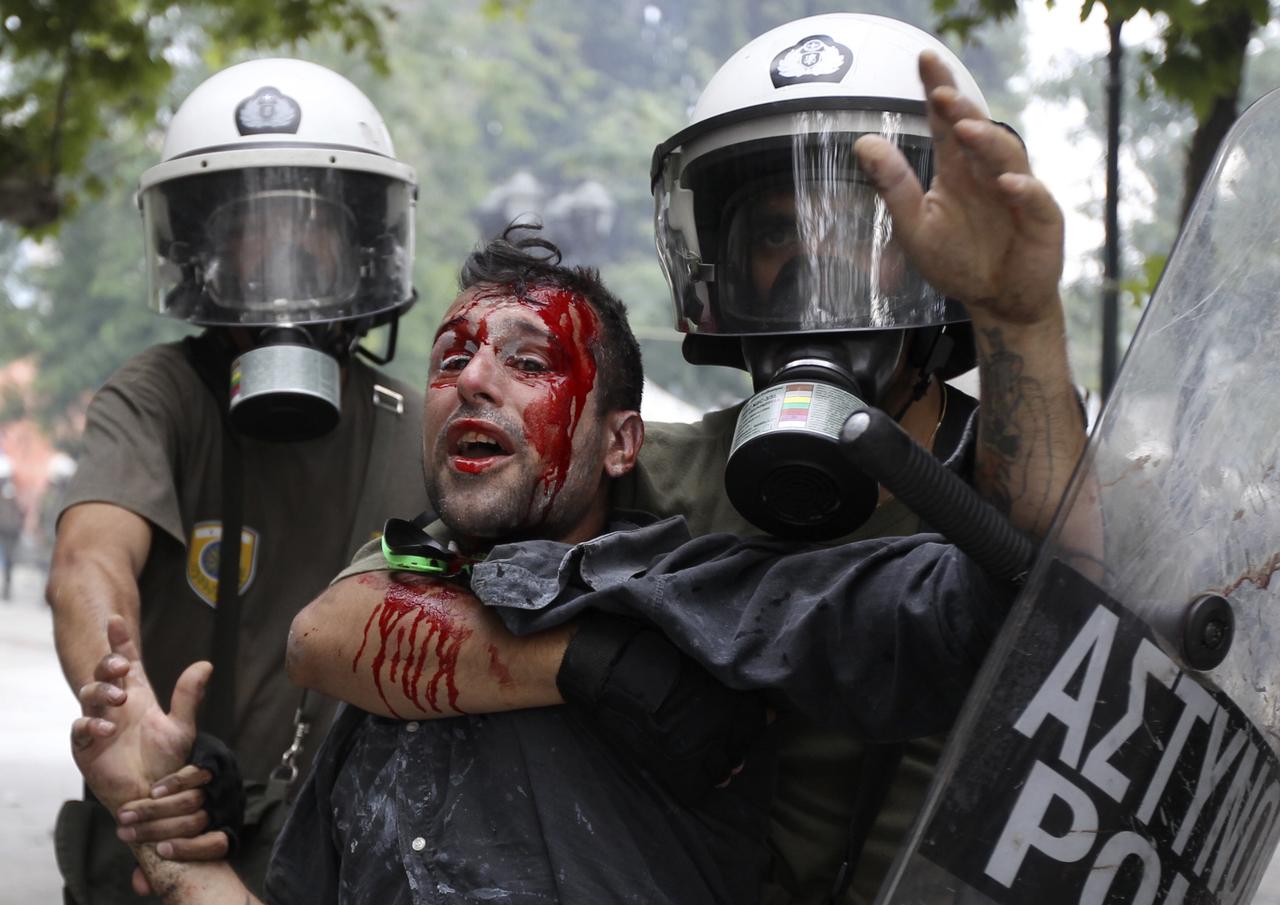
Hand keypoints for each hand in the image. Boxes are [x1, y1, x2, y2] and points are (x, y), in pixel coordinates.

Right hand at [70, 615, 211, 812]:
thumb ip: (189, 697)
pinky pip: (80, 727)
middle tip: (120, 666)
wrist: (155, 795)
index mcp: (138, 696)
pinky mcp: (85, 746)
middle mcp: (116, 706)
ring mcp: (99, 723)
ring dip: (101, 691)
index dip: (120, 642)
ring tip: (119, 698)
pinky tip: (107, 728)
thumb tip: (206, 664)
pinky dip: (91, 723)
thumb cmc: (167, 762)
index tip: (115, 621)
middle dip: (108, 663)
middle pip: (104, 673)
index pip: (126, 663)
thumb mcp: (182, 728)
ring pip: (89, 694)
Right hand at [116, 764, 229, 857]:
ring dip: (156, 810)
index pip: (217, 845)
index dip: (190, 850)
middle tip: (125, 832)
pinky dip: (172, 784)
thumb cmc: (177, 810)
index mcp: (224, 827)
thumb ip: (155, 861)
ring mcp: (224, 781)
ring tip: (129, 814)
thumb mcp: (168, 835)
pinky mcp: (215, 759)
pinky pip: (196, 774)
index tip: (159, 851)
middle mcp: (228, 805)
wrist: (183, 757)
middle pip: (195, 822)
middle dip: (156, 830)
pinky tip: (152, 791)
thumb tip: (141, 886)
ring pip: (192, 801)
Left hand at [854, 50, 1063, 324]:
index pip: (947, 122)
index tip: (925, 59)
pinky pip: (1036, 200)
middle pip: (978, 131)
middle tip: (941, 93)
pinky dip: (1023, 190)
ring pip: (1007, 157)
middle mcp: (988, 173)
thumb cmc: (957, 261)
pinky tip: (1007, 184)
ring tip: (965, 129)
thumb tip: (863, 143)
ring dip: (987, 141)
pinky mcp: (1041, 221)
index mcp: (957, 170)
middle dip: (962, 109)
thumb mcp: (915, 227)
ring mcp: (1018, 193)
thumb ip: (893, 186)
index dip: (939, 90)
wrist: (997, 301)